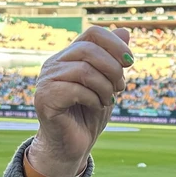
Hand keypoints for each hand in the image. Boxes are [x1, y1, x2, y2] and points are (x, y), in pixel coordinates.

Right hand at [30, 26, 132, 176]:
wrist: (73, 145)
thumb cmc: (89, 114)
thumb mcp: (108, 84)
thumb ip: (113, 60)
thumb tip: (125, 30)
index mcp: (69, 56)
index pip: (92, 33)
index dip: (115, 44)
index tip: (130, 62)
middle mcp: (54, 63)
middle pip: (88, 50)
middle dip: (113, 69)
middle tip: (121, 87)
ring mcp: (46, 80)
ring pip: (84, 70)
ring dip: (105, 87)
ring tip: (108, 101)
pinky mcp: (45, 98)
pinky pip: (75, 90)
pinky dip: (94, 99)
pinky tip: (96, 107)